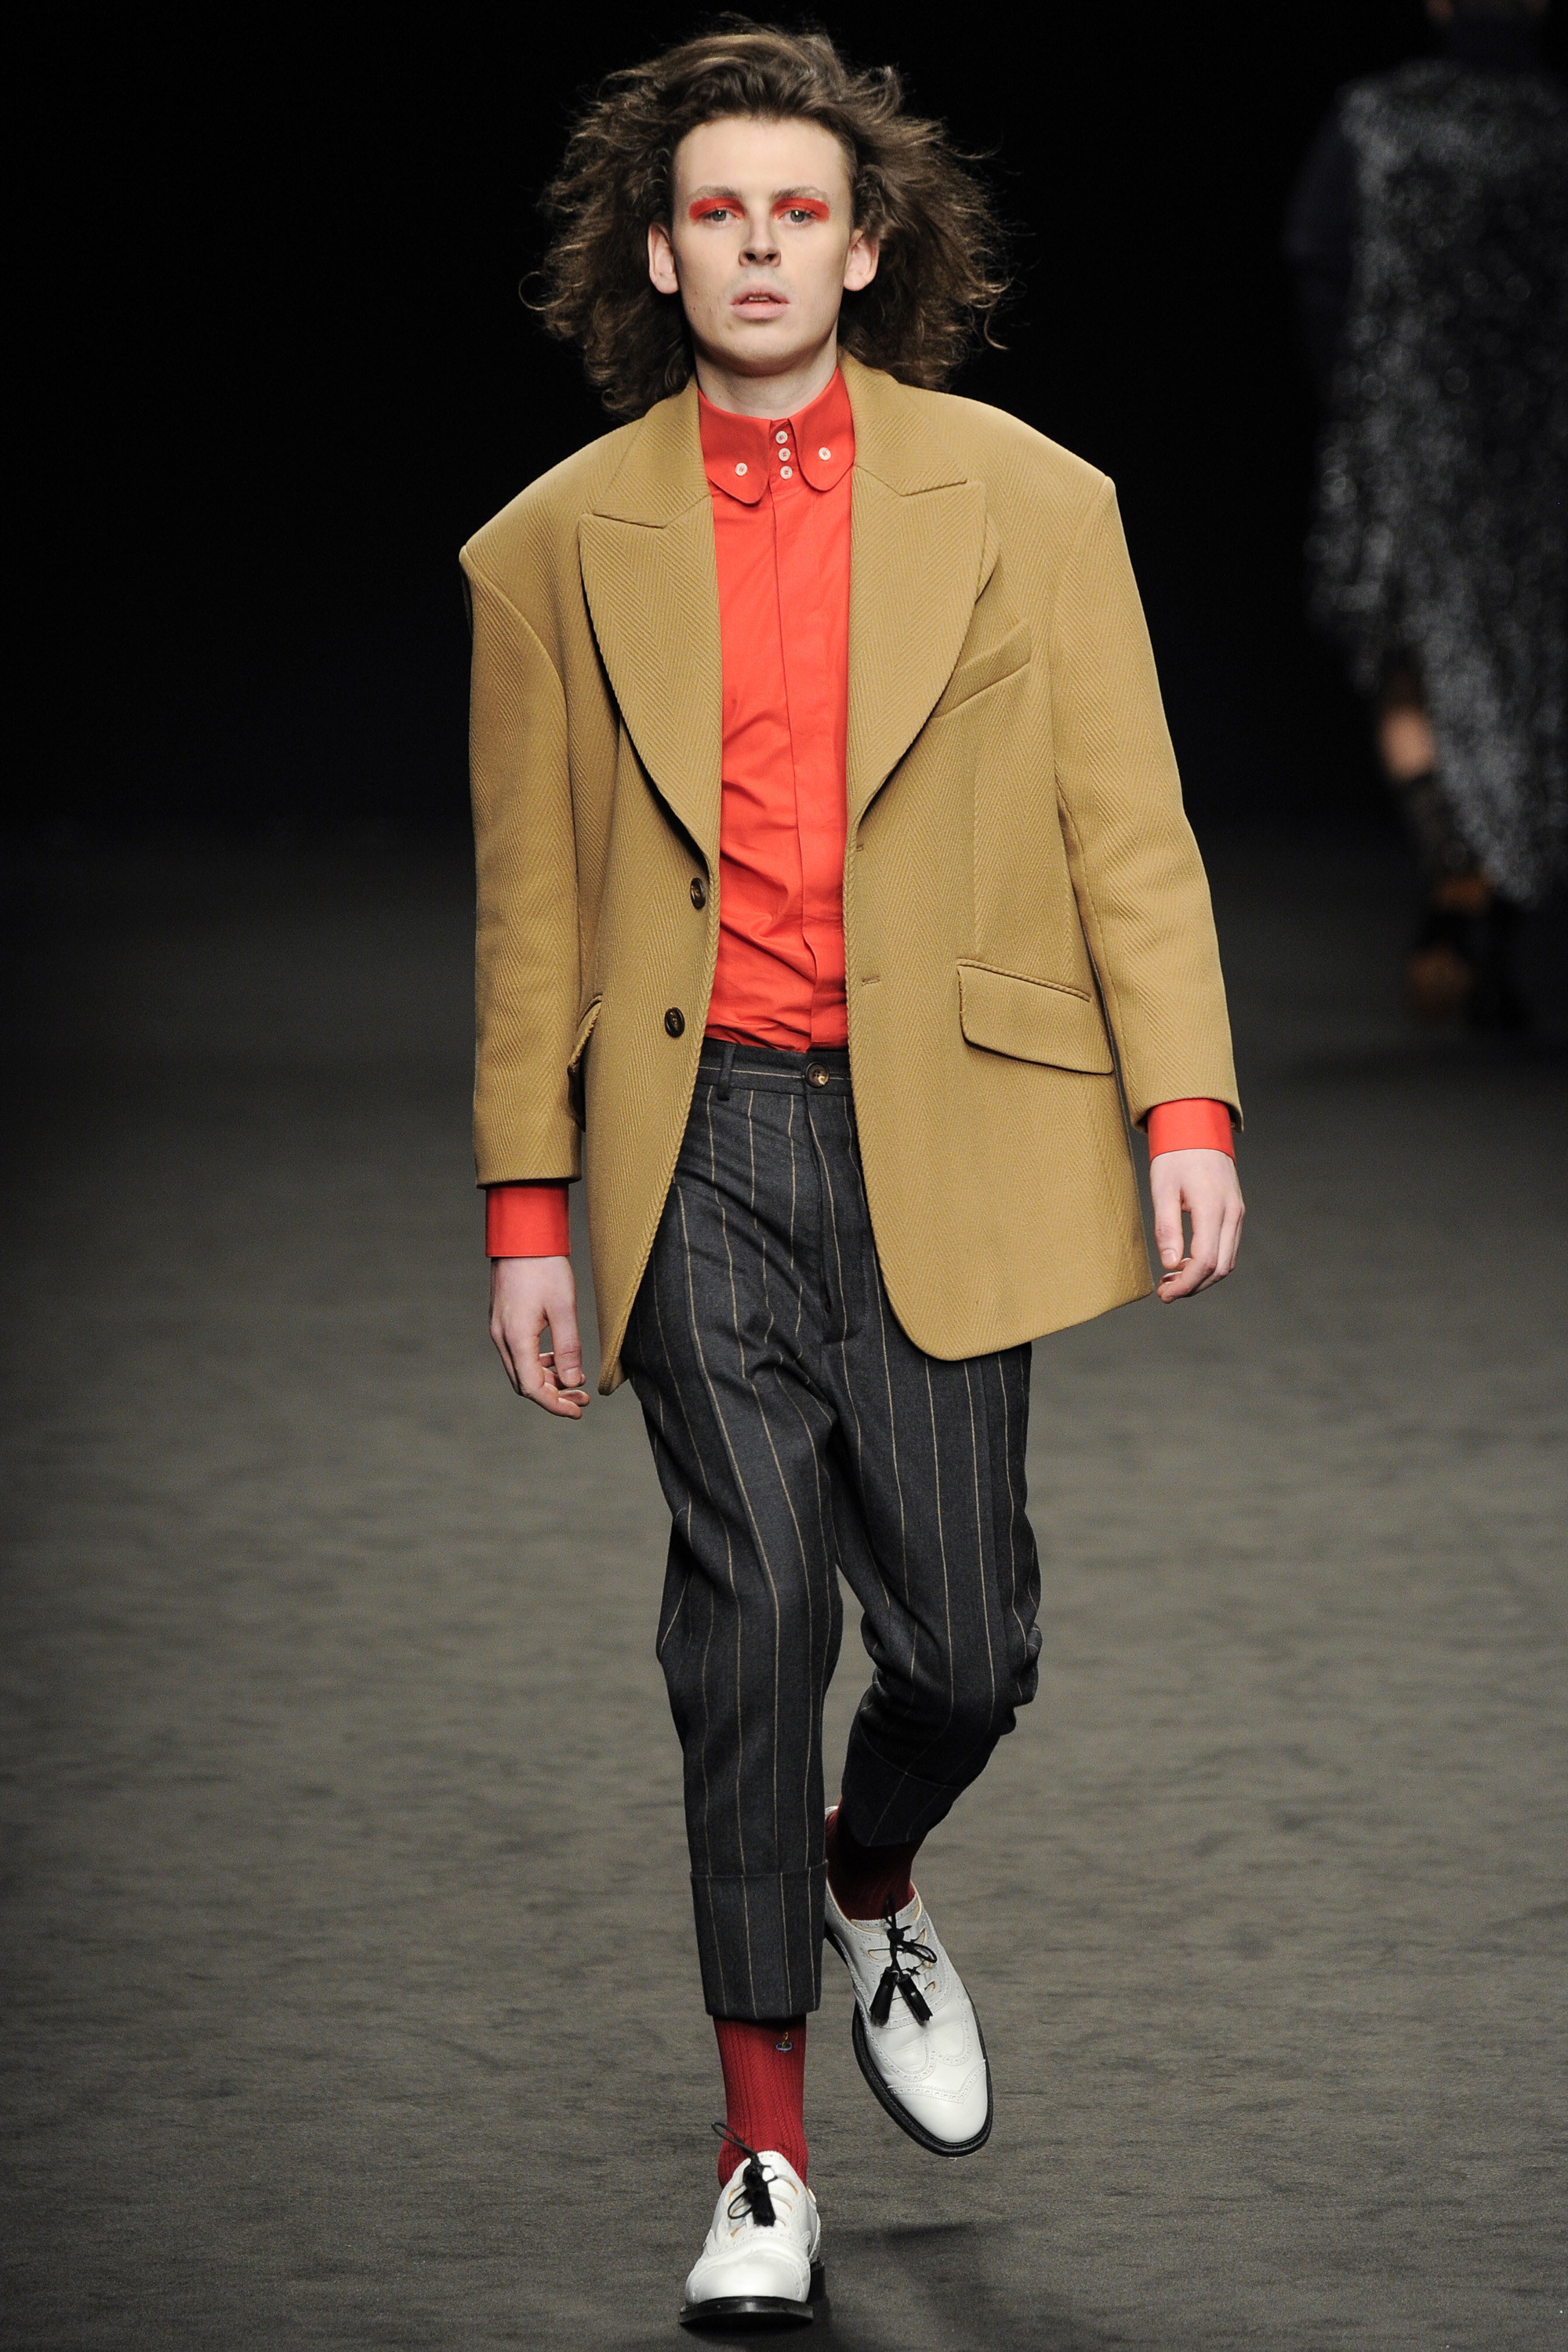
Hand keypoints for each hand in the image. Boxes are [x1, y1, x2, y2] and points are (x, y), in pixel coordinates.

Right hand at [489, 1255, 589, 1416]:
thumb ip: (569, 1347)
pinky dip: (538, 1364)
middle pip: (524, 1384)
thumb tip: (574, 1382)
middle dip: (554, 1396)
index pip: (533, 1388)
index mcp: (516, 1338)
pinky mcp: (503, 1321)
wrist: (521, 1235)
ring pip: (521, 1370)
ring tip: (576, 1380)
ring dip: (547, 1380)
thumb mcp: (563, 1307)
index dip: (556, 1405)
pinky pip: (518, 1354)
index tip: (579, 1410)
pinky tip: (559, 1359)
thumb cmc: (544, 1266)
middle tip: (583, 1397)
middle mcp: (502, 1338)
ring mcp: (500, 1330)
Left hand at [1150, 1148, 1244, 1301]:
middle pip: (1220, 1268)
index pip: (1205, 1261)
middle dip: (1193, 1287)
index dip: (1186, 1285)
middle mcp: (1232, 1213)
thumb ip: (1167, 1228)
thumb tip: (1170, 1264)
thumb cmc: (1176, 1155)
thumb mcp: (1162, 1189)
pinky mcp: (1235, 1212)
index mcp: (1212, 1207)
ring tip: (1171, 1280)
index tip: (1165, 1295)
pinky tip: (1186, 1263)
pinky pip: (1227, 1247)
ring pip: (1227, 1261)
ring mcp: (1237, 1213)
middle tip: (1165, 1292)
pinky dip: (1209, 1263)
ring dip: (1201, 1277)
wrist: (1198, 1127)